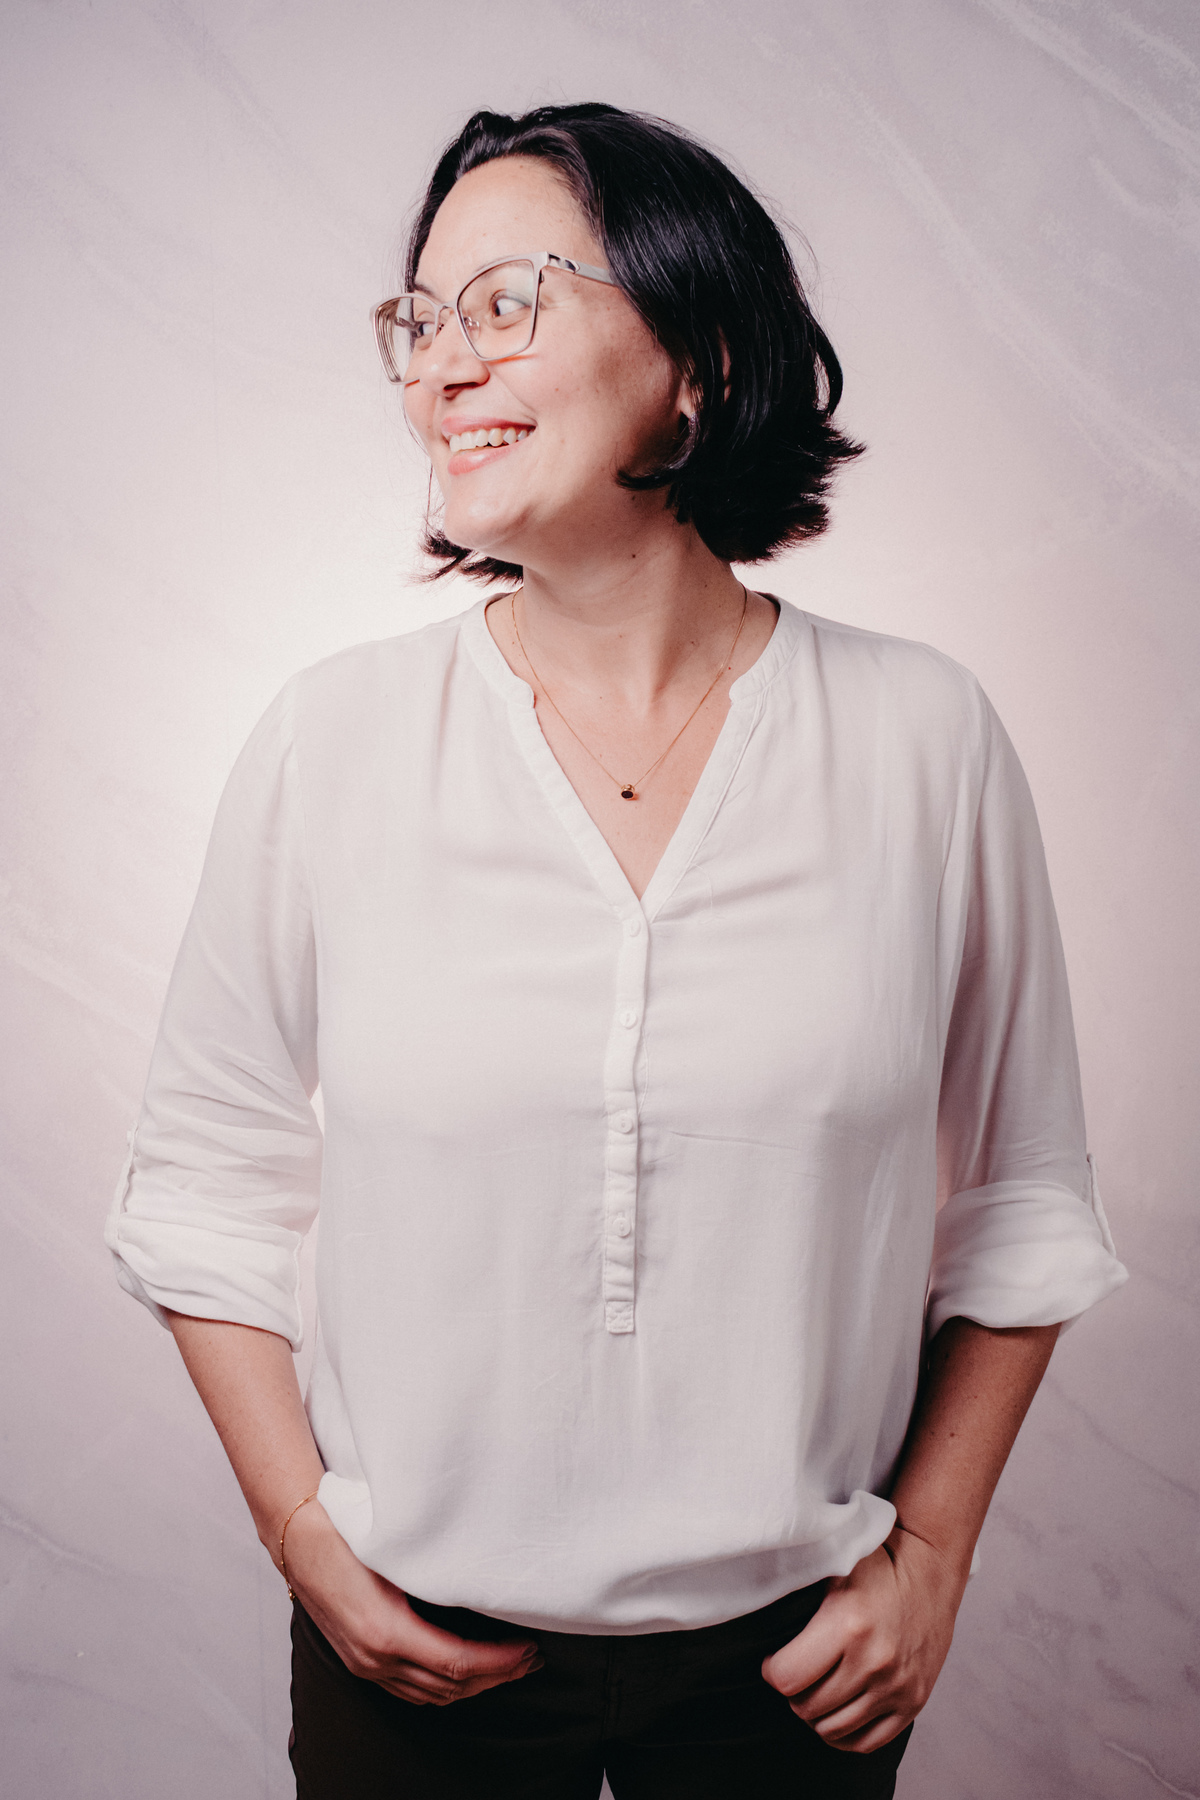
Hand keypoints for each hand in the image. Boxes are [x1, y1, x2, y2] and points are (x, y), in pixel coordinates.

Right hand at [282, 1500, 542, 1704]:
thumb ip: (434, 1573)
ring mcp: (365, 1665)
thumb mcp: (395, 1553)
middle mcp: (375, 1658)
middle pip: (450, 1686)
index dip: (499, 1661)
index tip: (528, 1647)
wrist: (297, 1541)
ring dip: (474, 1686)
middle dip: (497, 1676)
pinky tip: (464, 1674)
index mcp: (387, 1632)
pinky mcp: (359, 1663)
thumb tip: (484, 1580)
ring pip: (431, 1694)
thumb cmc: (347, 1534)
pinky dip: (444, 1687)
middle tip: (531, 1658)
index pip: (458, 1662)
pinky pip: (410, 1690)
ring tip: (507, 1666)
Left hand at [761, 1527, 967, 1752]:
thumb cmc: (877, 1565)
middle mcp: (874, 1661)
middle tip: (796, 1673)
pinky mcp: (913, 1702)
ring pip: (833, 1730)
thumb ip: (799, 1585)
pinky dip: (845, 1735)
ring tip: (816, 1689)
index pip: (786, 1677)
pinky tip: (837, 1712)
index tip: (774, 1660)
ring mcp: (896, 1687)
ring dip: (816, 1714)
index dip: (772, 1670)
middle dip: (793, 1693)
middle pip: (807, 1707)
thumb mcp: (834, 1564)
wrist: (931, 1573)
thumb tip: (751, 1595)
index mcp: (848, 1624)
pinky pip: (868, 1743)